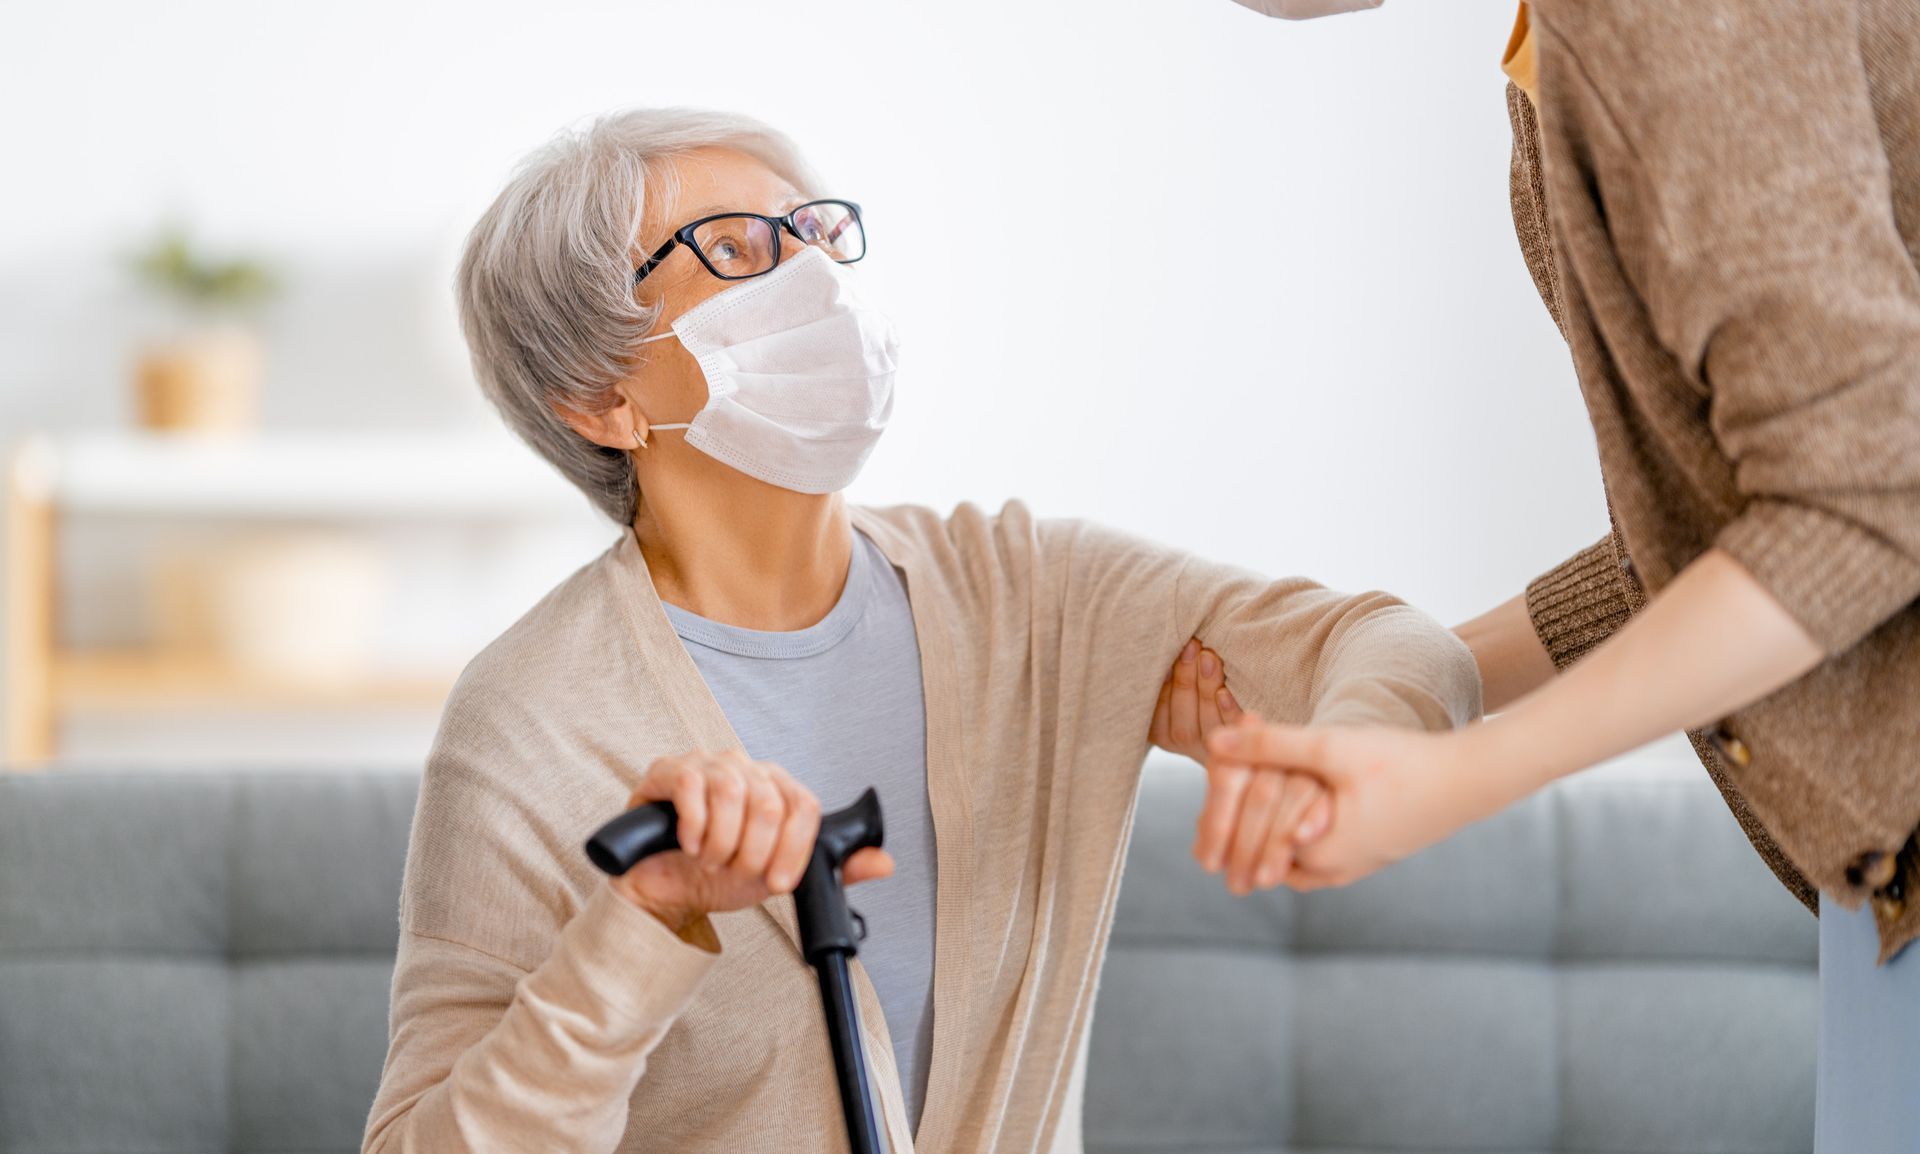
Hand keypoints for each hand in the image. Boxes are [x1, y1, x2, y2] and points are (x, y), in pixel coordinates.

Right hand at [609, 750, 893, 935]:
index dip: (795, 849)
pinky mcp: (669, 771)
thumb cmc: (721, 876)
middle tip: (736, 872)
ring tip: (711, 861)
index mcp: (777, 788)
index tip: (780, 883)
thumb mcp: (780, 878)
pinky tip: (690, 845)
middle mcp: (747, 768)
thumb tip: (884, 863)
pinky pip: (691, 786)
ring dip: (722, 844)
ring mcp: (708, 765)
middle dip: (754, 854)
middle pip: (770, 803)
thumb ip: (833, 870)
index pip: (805, 805)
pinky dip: (694, 827)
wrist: (667, 889)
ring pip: (733, 793)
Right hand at [1149, 638, 1243, 762]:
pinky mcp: (1238, 746)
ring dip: (1206, 688)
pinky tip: (1225, 692)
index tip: (1169, 649)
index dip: (1163, 679)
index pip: (1157, 707)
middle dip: (1185, 678)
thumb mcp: (1178, 685)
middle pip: (1181, 713)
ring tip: (1209, 658)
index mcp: (1161, 729)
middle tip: (1192, 646)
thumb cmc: (1199, 686)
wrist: (1241, 729)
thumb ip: (1171, 670)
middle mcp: (1182, 741)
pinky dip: (1227, 710)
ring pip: (1205, 721)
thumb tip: (1169, 638)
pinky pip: (1231, 728)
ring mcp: (1211, 747)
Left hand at [1205, 714, 1490, 889]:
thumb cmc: (1402, 764)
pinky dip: (1294, 822)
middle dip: (1240, 810)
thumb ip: (1272, 746)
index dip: (1224, 799)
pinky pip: (1311, 845)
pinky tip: (1293, 788)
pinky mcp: (1364, 855)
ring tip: (1255, 778)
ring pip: (1285, 849)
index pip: (1245, 836)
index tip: (1216, 765)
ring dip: (1268, 817)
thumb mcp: (1332, 748)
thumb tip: (1214, 743)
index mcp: (1314, 854)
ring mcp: (1348, 868)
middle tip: (1226, 771)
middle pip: (1262, 846)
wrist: (1469, 781)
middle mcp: (1328, 872)